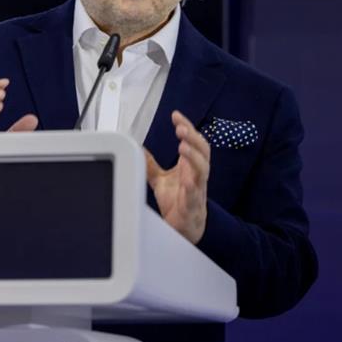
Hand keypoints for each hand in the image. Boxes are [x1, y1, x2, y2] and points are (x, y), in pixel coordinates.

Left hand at [144, 110, 209, 243]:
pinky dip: (192, 185)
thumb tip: (138, 149)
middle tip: (180, 127)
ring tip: (183, 145)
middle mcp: (196, 173)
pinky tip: (187, 179)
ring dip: (194, 156)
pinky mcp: (193, 204)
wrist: (185, 227)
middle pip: (202, 150)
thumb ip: (151, 164)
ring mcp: (197, 188)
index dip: (187, 126)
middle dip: (192, 137)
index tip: (176, 115)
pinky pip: (195, 193)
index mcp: (190, 165)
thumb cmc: (177, 201)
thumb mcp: (160, 179)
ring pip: (203, 169)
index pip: (193, 140)